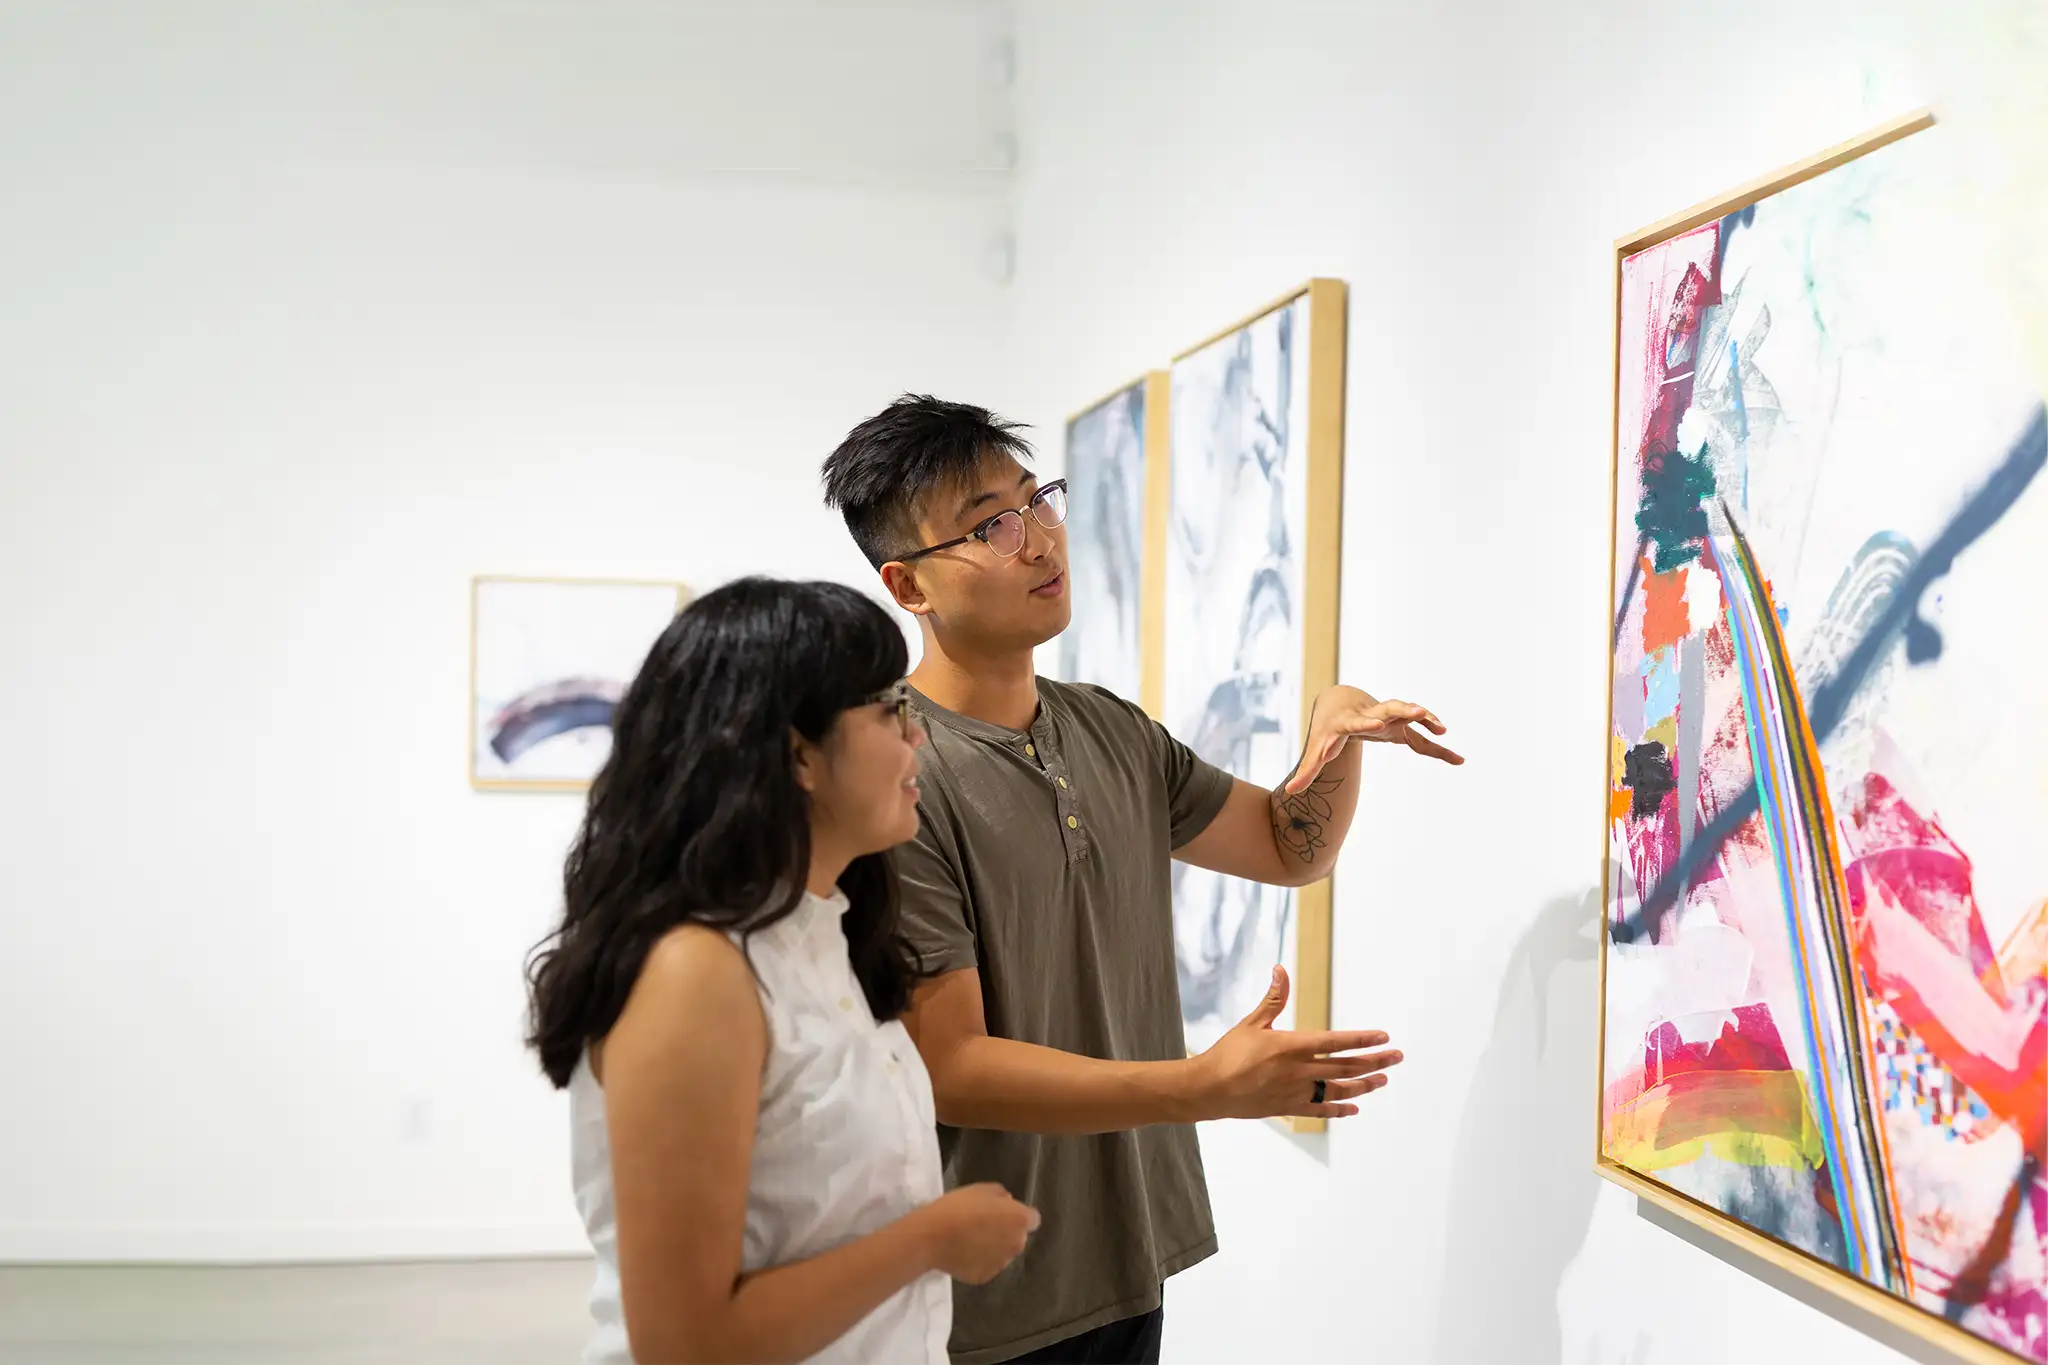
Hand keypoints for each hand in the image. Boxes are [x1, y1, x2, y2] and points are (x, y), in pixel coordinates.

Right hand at [923, 1183, 1040, 1284]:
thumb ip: (1001, 1194)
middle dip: (1007, 1232)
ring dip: (994, 1247)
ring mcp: (1001, 1264)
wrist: (933, 1236)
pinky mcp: (985, 1277)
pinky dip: (980, 1261)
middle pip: (1018, 1238)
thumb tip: (1007, 1202)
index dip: (1019, 1215)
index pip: (1033, 1219)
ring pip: (1003, 1254)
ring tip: (971, 1240)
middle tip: (985, 1224)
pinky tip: (963, 1253)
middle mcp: (1016, 1245)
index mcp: (1019, 1220)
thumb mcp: (981, 1188)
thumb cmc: (958, 1207)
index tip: (1004, 1212)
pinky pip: (987, 1266)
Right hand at [1187, 966, 1403, 1120]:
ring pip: (1338, 1089)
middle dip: (1374, 1061)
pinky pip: (1320, 1109)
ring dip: (1363, 1085)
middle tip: (1397, 1057)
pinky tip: (1354, 1108)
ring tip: (1382, 1081)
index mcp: (1292, 1046)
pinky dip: (1339, 1109)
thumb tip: (1281, 969)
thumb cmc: (1229, 1053)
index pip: (1336, 1041)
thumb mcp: (1252, 1023)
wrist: (1209, 1089)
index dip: (1362, 1039)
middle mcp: (1299, 1071)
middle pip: (1345, 1066)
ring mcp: (1296, 1092)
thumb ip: (1274, 998)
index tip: (1384, 1037)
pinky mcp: (1289, 1108)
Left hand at [1285, 686, 1461, 794]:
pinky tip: (1456, 760)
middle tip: (1419, 711)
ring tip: (1443, 728)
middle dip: (1403, 710)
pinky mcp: (1401, 725)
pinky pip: (1421, 735)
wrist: (1342, 700)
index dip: (1367, 724)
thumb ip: (1307, 770)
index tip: (1378, 726)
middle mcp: (1373, 714)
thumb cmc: (1329, 728)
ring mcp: (1390, 716)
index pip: (1358, 722)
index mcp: (1351, 721)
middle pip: (1389, 708)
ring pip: (1409, 713)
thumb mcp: (1319, 748)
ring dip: (1425, 718)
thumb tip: (1289, 792)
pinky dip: (1436, 745)